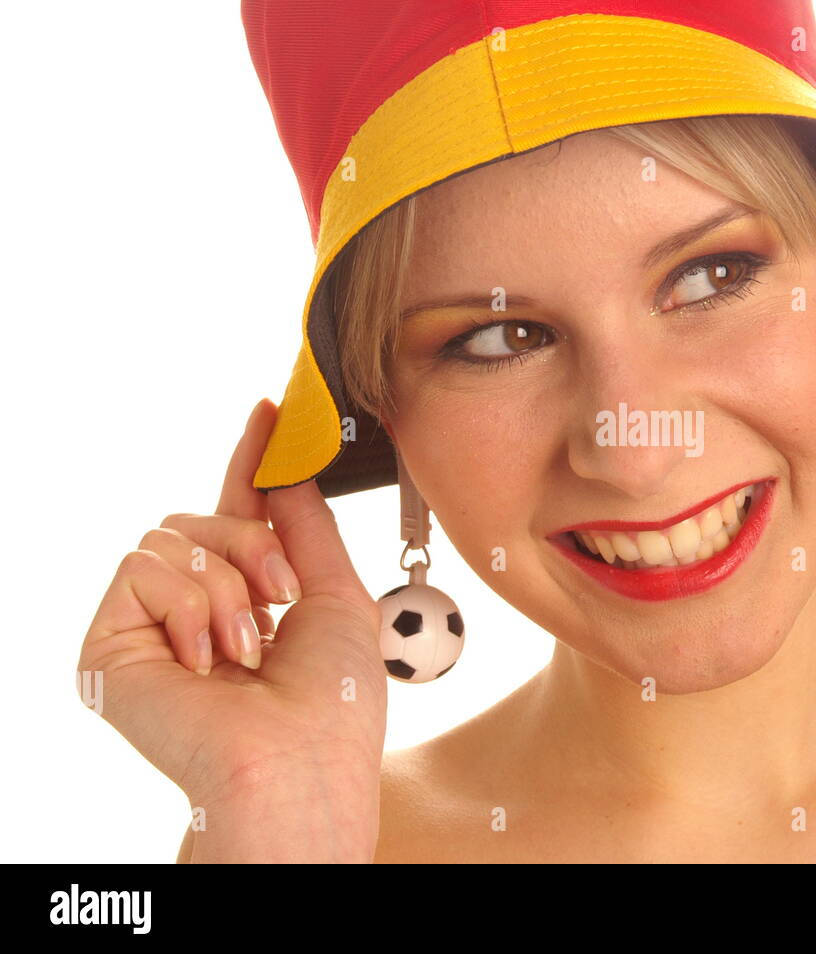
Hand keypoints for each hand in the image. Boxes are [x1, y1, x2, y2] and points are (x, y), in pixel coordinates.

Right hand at [77, 399, 387, 858]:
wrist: (298, 759)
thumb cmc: (331, 699)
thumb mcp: (335, 594)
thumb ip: (306, 525)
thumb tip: (288, 466)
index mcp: (251, 597)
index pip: (240, 512)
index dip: (252, 461)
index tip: (270, 410)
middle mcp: (196, 607)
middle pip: (203, 515)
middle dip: (253, 543)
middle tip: (281, 598)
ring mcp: (150, 624)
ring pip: (172, 534)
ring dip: (227, 583)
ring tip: (247, 647)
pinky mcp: (109, 641)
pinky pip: (140, 565)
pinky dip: (186, 604)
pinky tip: (205, 660)